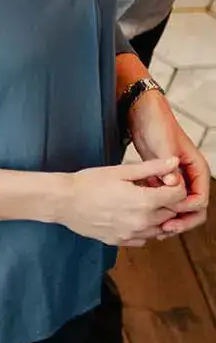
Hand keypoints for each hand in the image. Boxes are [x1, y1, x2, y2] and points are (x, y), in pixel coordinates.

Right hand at [58, 159, 188, 244]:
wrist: (62, 201)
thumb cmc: (88, 183)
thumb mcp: (120, 171)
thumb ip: (151, 168)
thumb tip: (173, 162)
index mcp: (145, 202)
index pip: (178, 196)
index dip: (175, 186)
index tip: (164, 182)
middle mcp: (143, 222)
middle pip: (172, 213)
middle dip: (166, 202)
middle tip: (150, 190)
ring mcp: (132, 235)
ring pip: (160, 229)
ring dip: (157, 217)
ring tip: (140, 204)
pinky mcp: (121, 242)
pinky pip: (144, 239)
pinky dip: (143, 229)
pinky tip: (130, 217)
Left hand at [128, 92, 211, 235]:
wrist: (143, 113)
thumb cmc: (156, 125)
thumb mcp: (163, 144)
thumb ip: (168, 165)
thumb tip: (173, 184)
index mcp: (197, 169)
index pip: (200, 198)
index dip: (186, 209)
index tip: (170, 213)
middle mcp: (190, 176)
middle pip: (194, 208)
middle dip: (182, 220)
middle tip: (165, 229)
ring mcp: (177, 179)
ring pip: (179, 207)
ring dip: (170, 218)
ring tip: (155, 229)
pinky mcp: (163, 179)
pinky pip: (166, 200)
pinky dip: (159, 209)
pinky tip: (146, 217)